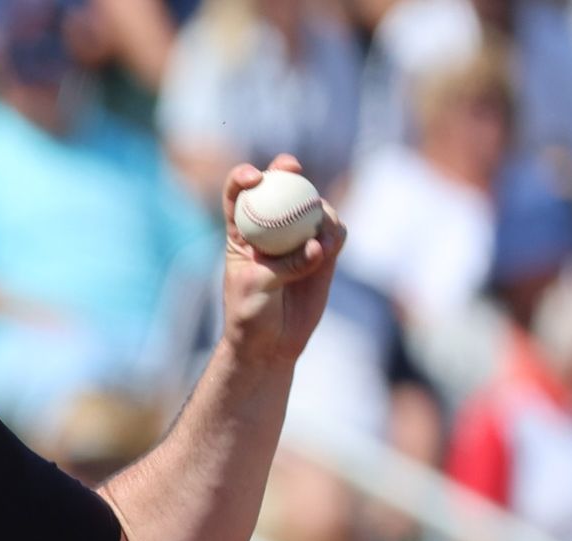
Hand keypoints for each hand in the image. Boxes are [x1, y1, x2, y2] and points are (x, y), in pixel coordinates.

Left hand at [219, 155, 345, 366]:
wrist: (271, 343)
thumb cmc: (250, 314)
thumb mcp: (257, 287)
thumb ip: (284, 264)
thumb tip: (315, 245)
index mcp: (241, 232)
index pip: (237, 195)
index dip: (241, 178)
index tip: (253, 177)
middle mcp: (270, 229)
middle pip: (279, 189)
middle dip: (285, 170)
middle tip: (291, 167)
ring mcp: (298, 239)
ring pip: (313, 208)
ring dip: (318, 212)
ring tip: (318, 242)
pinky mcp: (323, 254)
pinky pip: (334, 234)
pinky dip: (334, 235)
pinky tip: (329, 249)